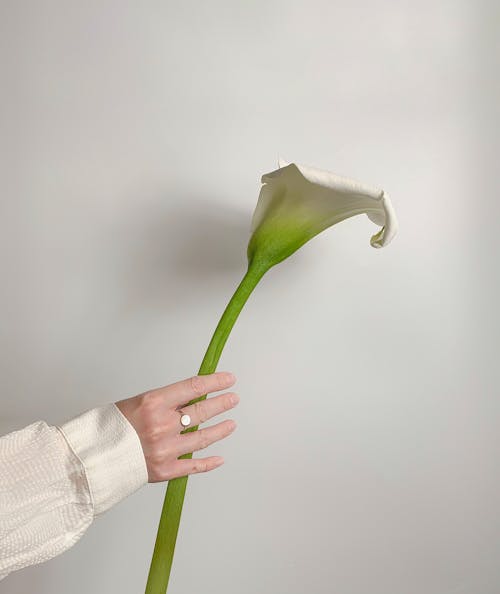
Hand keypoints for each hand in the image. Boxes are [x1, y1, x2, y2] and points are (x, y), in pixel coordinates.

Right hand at [115, 371, 238, 482]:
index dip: (215, 382)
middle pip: (201, 412)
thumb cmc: (109, 427)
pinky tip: (220, 458)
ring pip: (203, 438)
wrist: (88, 458)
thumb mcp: (136, 403)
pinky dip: (209, 462)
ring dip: (220, 429)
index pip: (193, 388)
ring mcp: (165, 449)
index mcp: (153, 403)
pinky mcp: (164, 471)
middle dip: (221, 404)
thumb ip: (164, 403)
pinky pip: (193, 466)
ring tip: (231, 423)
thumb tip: (190, 399)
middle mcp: (162, 425)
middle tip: (233, 399)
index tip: (227, 379)